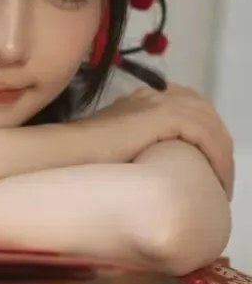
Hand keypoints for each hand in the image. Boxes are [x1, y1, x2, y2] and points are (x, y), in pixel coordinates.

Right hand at [80, 85, 234, 195]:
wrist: (61, 153)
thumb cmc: (76, 161)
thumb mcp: (111, 153)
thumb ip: (130, 153)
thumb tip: (143, 177)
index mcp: (140, 102)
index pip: (188, 112)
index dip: (203, 141)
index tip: (204, 174)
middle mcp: (152, 96)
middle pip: (205, 115)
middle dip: (218, 148)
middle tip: (219, 183)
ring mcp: (158, 103)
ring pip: (210, 125)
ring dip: (222, 157)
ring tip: (220, 187)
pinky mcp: (163, 116)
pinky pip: (206, 134)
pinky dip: (218, 158)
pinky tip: (217, 180)